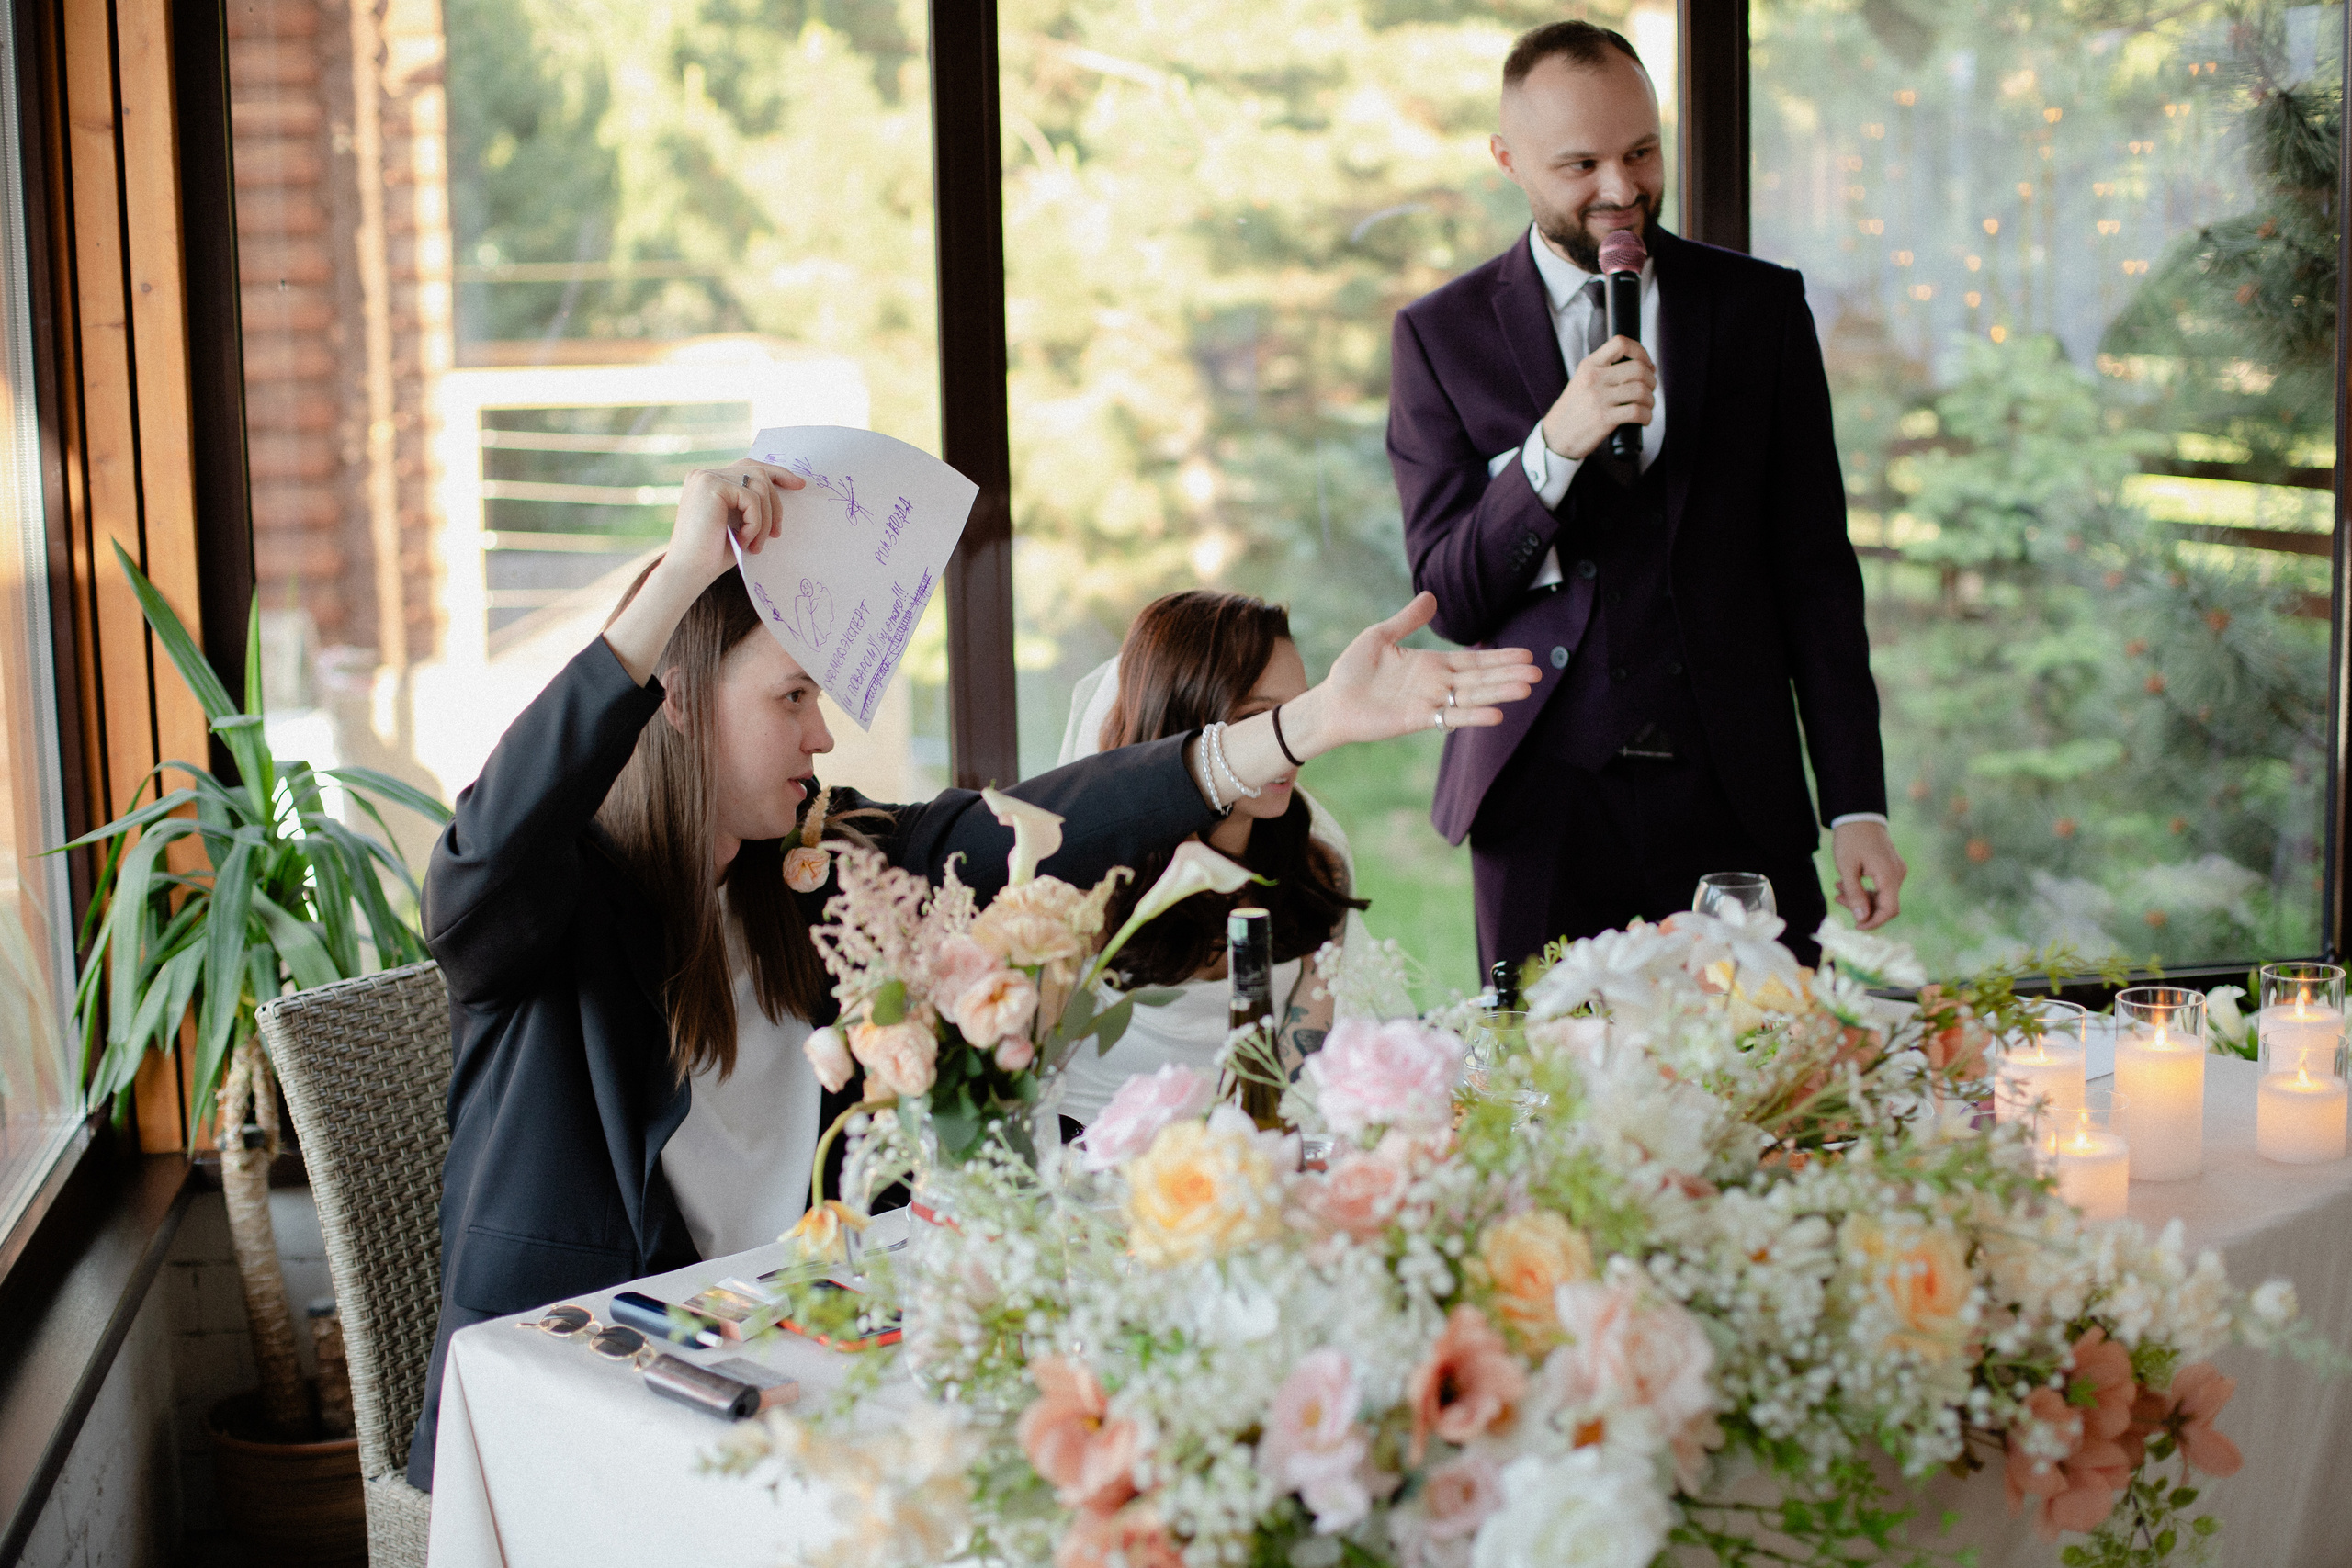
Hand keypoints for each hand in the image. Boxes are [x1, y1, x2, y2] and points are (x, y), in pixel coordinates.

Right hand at [660, 459, 804, 591]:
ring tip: (757, 544)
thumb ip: (752, 505)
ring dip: (766, 519)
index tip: (799, 485)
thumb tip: (787, 489)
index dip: (776, 473)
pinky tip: (744, 541)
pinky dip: (755, 523)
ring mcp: (706, 477)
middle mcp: (705, 474)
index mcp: (709, 481)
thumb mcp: (739, 524)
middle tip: (777, 534)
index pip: (748, 467)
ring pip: (759, 486)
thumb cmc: (713, 555)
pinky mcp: (711, 485)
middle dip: (776, 503)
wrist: (688, 572)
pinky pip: (752, 499)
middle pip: (758, 472)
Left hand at [1279, 593, 1539, 754]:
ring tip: (1526, 689)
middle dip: (1507, 675)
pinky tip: (1496, 715)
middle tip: (1538, 673)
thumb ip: (1406, 620)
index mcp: (1430, 664)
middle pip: (1479, 678)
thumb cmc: (1352, 670)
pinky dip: (1472, 716)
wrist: (1332, 701)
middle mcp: (1435, 684)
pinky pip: (1450, 717)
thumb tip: (1431, 597)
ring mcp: (1429, 703)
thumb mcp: (1379, 636)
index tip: (1526, 656)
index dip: (1499, 658)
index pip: (1473, 661)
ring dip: (1498, 693)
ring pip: (1471, 697)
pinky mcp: (1417, 720)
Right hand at [1539, 337, 1655, 460]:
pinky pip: (1637, 412)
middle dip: (1651, 380)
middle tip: (1650, 389)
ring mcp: (1598, 398)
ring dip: (1650, 400)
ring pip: (1641, 390)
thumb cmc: (1575, 409)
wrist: (1556, 436)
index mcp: (1589, 365)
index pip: (1621, 343)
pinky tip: (1644, 419)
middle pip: (1638, 368)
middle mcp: (1594, 378)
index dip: (1641, 351)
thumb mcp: (1583, 380)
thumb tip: (1643, 365)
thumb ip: (1605, 370)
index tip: (1647, 364)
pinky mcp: (1604, 418)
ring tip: (1647, 406)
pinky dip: (1647, 416)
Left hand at [1832, 820, 1906, 930]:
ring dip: (1861, 897)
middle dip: (1862, 907)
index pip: (1889, 910)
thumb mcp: (1847, 868)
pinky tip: (1846, 884)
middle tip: (1838, 899)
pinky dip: (1865, 888)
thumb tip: (1862, 918)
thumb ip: (1855, 894)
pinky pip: (1881, 885)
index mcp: (1889, 876)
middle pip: (1884, 904)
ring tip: (1838, 890)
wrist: (1858, 814)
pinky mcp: (1891, 867)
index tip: (1856, 926)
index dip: (1874, 922)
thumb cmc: (1851, 839)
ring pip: (1881, 895)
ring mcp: (1896, 870)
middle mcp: (1898, 874)